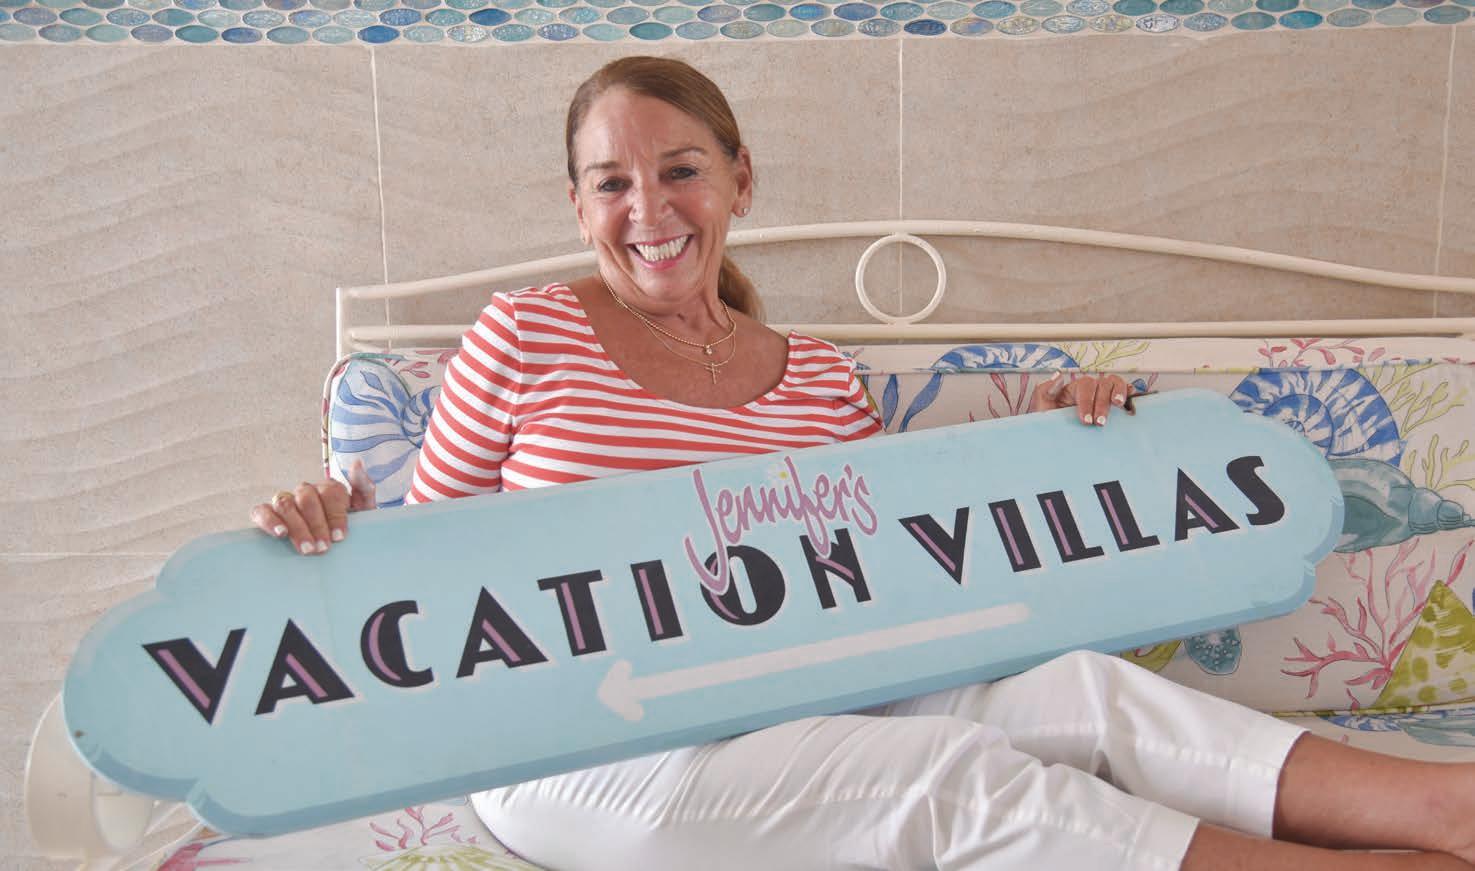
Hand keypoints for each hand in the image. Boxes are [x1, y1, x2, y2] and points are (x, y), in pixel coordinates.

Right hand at [250, 459, 376, 554]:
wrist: (341, 546)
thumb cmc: (350, 528)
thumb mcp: (364, 510)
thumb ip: (363, 487)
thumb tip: (356, 463)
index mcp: (328, 489)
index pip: (330, 492)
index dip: (335, 515)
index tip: (340, 537)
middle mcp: (305, 491)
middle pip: (306, 498)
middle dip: (317, 524)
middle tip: (324, 547)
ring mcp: (285, 501)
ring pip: (285, 504)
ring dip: (297, 527)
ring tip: (307, 549)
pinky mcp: (267, 514)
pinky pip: (261, 511)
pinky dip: (269, 521)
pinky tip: (280, 534)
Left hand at [1028, 372, 1133, 425]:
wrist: (1056, 438)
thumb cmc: (1048, 421)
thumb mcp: (1041, 406)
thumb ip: (1045, 390)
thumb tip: (1059, 375)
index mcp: (1074, 388)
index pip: (1085, 386)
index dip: (1087, 401)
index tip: (1086, 420)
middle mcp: (1091, 388)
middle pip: (1102, 384)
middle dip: (1102, 403)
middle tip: (1099, 423)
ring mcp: (1103, 395)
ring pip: (1115, 383)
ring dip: (1118, 392)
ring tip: (1118, 405)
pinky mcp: (1114, 406)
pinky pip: (1125, 393)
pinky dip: (1130, 395)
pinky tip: (1130, 403)